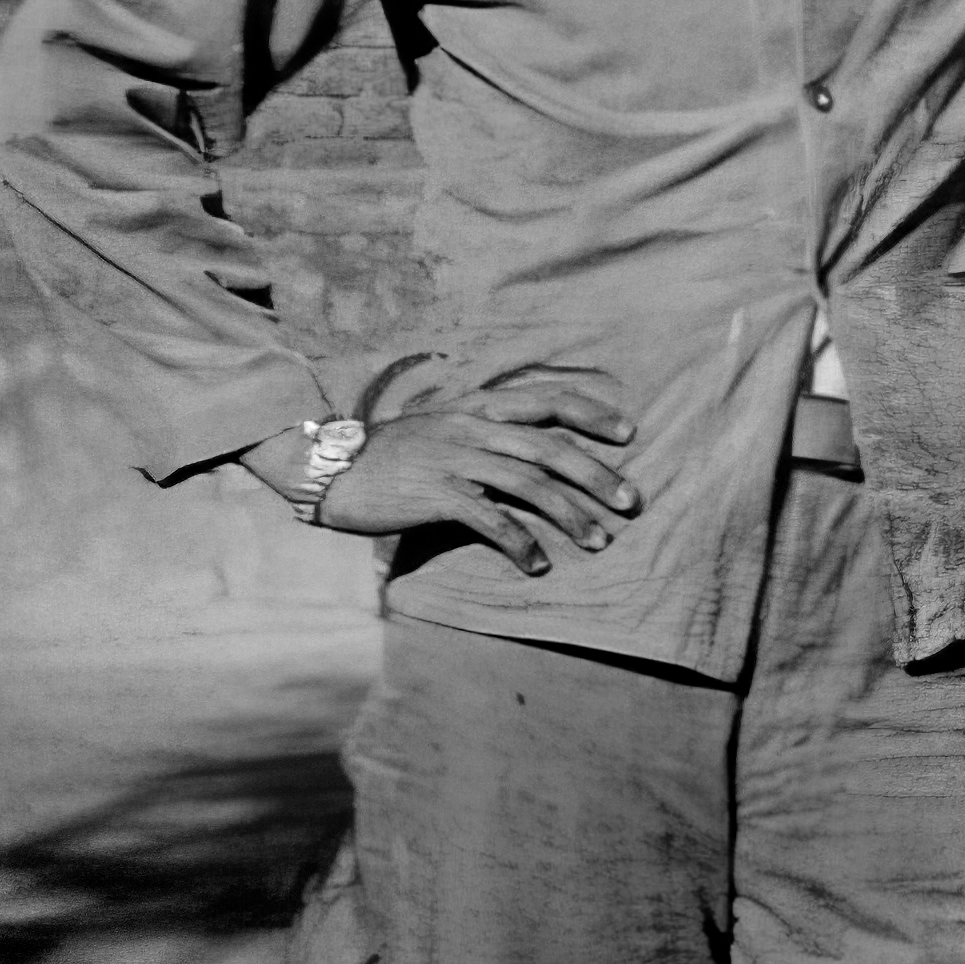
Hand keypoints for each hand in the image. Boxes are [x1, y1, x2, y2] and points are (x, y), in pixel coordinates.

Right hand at [243, 374, 638, 576]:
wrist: (333, 468)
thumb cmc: (396, 453)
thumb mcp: (446, 426)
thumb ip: (490, 430)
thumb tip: (539, 450)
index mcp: (479, 406)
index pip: (548, 398)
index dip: (592, 413)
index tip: (630, 432)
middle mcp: (473, 427)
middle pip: (550, 447)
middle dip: (597, 474)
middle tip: (630, 502)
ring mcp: (455, 459)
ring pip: (528, 484)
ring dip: (569, 515)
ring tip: (598, 541)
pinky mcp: (436, 494)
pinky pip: (489, 519)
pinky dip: (518, 542)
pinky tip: (537, 565)